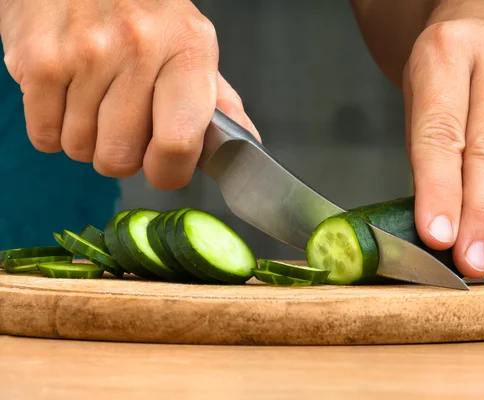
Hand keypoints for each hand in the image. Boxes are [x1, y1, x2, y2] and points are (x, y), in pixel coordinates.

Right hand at [0, 0, 258, 189]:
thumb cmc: (141, 11)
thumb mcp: (190, 45)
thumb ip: (218, 101)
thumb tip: (247, 145)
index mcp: (188, 50)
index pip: (178, 144)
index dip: (167, 172)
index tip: (163, 167)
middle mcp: (139, 48)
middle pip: (120, 159)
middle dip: (120, 153)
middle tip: (122, 118)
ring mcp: (85, 54)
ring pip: (80, 149)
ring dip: (85, 136)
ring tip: (93, 95)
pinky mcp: (38, 60)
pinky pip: (43, 135)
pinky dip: (52, 125)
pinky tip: (66, 91)